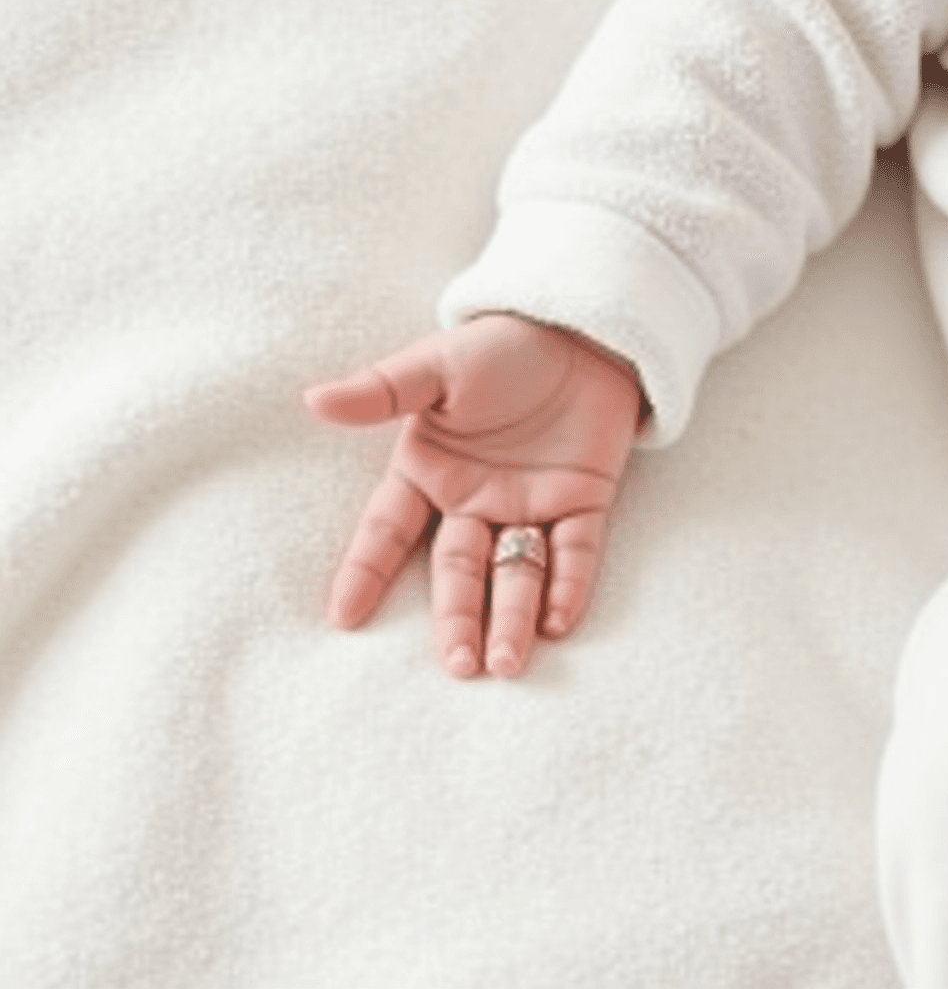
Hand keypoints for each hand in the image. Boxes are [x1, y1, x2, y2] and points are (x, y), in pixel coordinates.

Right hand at [304, 312, 642, 677]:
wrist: (578, 329)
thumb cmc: (499, 346)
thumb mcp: (435, 366)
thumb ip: (381, 391)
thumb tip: (314, 402)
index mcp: (431, 472)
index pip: (390, 531)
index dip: (367, 571)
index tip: (344, 617)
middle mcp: (475, 501)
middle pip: (459, 570)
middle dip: (457, 618)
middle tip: (458, 665)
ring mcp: (530, 506)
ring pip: (517, 572)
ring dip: (513, 616)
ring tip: (507, 663)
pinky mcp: (585, 503)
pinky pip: (577, 552)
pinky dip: (570, 584)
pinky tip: (560, 622)